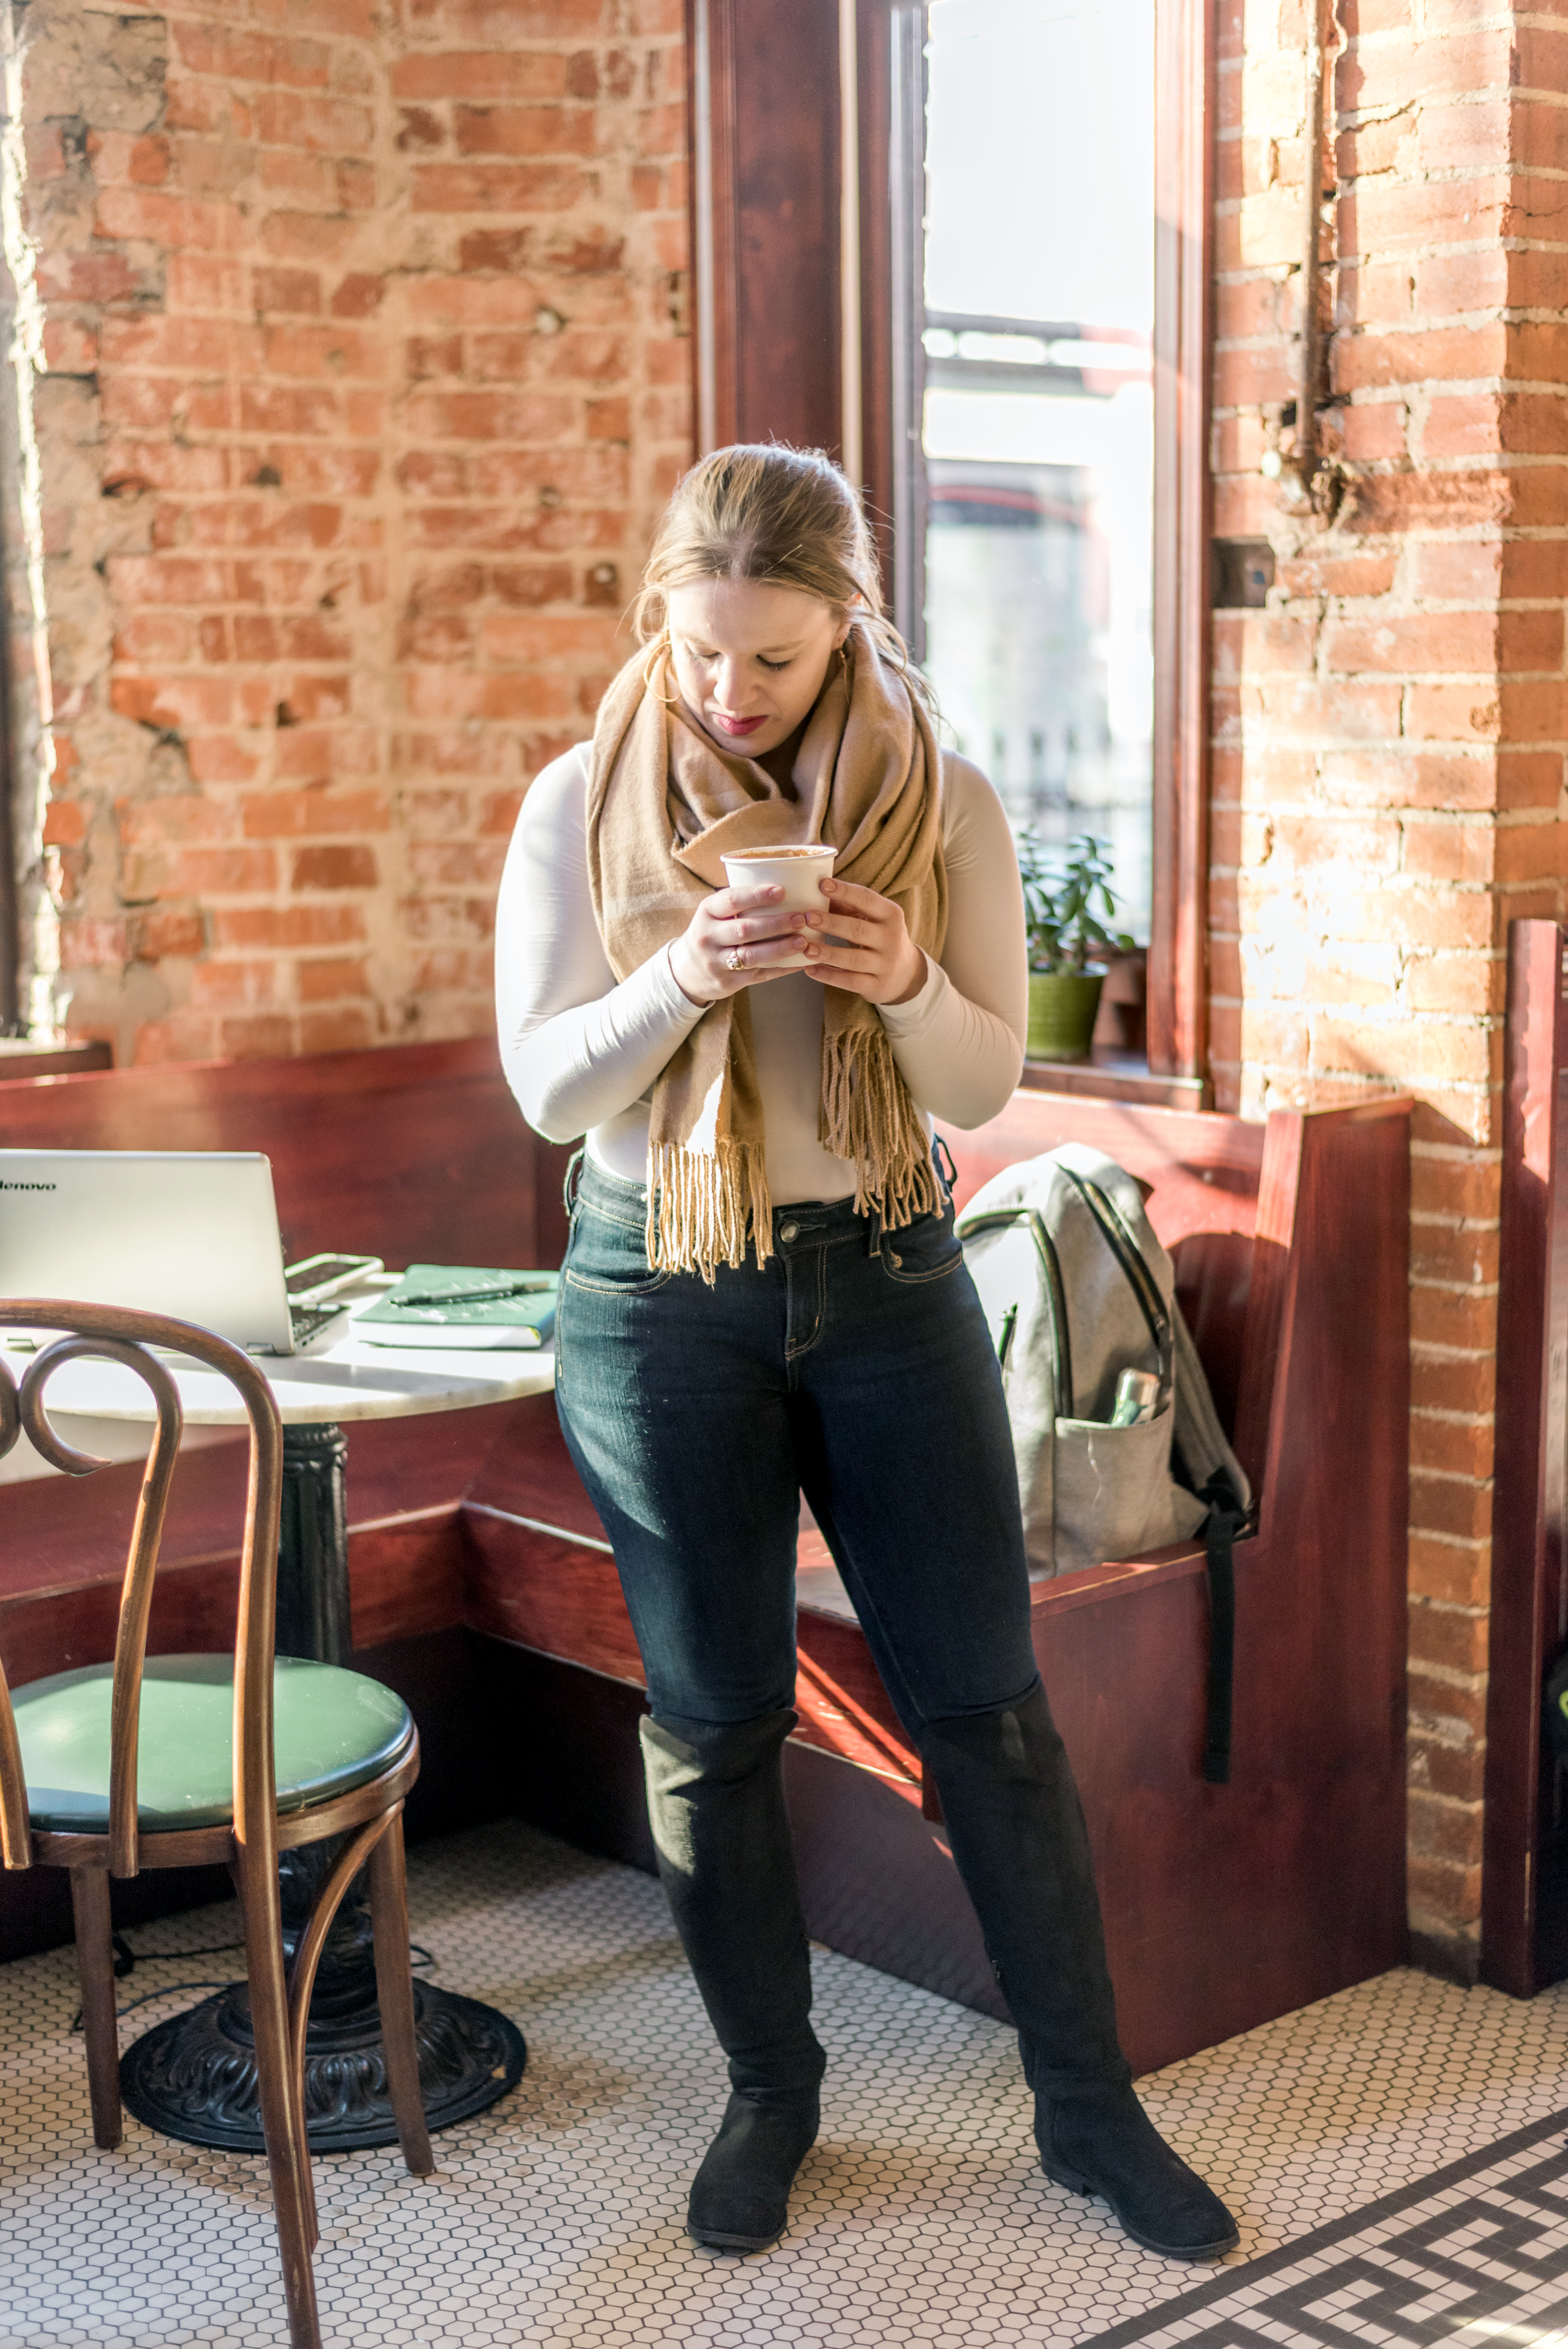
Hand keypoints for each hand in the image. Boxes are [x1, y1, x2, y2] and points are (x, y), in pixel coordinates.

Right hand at [668, 882, 821, 1004]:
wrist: (688, 970)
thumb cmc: (712, 932)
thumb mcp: (715, 913)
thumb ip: (739, 902)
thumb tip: (786, 885)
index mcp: (706, 912)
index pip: (731, 900)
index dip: (757, 895)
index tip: (782, 891)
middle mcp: (707, 937)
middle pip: (745, 929)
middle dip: (776, 924)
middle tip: (800, 918)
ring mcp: (716, 962)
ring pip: (752, 955)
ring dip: (781, 948)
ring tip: (803, 941)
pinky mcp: (726, 982)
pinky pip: (758, 975)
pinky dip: (781, 969)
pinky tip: (799, 963)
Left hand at [799, 877, 926, 1005]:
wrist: (906, 973)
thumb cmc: (881, 937)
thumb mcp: (873, 919)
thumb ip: (847, 907)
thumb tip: (816, 892)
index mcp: (891, 915)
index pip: (867, 899)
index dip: (845, 891)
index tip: (822, 884)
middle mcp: (891, 939)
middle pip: (858, 929)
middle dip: (831, 923)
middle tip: (807, 917)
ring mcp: (885, 964)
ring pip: (853, 959)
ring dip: (828, 953)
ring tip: (805, 948)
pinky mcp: (877, 986)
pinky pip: (850, 981)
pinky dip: (828, 976)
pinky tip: (809, 970)